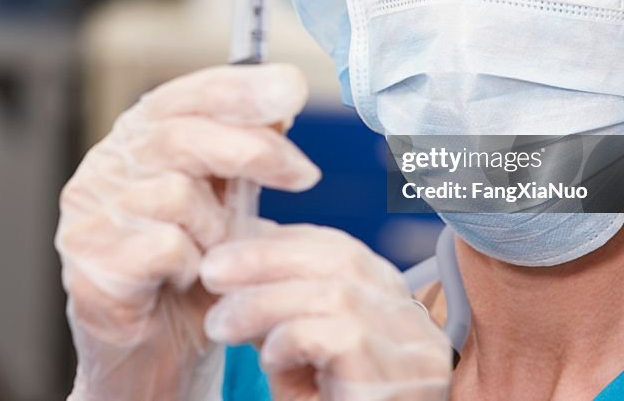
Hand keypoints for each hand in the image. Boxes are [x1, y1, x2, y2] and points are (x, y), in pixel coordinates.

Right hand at [55, 64, 319, 399]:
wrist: (160, 351)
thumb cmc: (195, 268)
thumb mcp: (229, 200)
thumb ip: (246, 149)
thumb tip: (284, 94)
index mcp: (137, 139)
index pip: (185, 94)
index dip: (240, 87)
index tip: (294, 89)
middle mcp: (105, 165)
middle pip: (182, 134)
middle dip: (254, 150)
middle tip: (304, 174)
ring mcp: (89, 212)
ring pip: (177, 194)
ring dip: (217, 229)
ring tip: (216, 254)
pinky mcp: (88, 262)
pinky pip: (165, 246)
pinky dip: (192, 265)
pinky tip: (187, 279)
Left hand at [200, 223, 452, 400]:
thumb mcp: (296, 355)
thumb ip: (275, 310)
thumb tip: (228, 261)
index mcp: (390, 302)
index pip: (339, 249)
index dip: (278, 241)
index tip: (225, 249)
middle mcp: (410, 320)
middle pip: (342, 260)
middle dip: (266, 258)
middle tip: (211, 271)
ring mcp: (411, 351)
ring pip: (335, 295)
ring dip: (264, 302)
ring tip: (220, 323)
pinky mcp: (396, 381)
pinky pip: (340, 337)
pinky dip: (291, 338)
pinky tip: (268, 358)